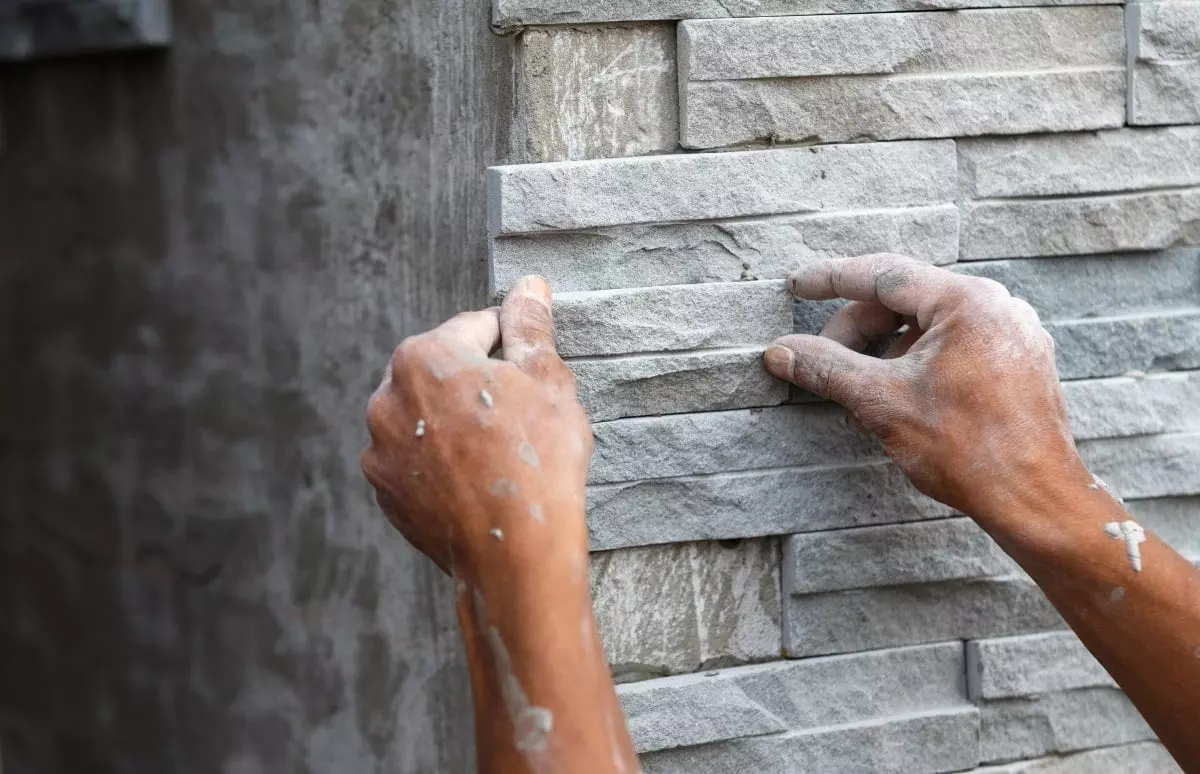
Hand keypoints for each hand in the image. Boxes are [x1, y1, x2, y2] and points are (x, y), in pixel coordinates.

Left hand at [362, 277, 592, 575]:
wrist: (515, 554)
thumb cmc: (538, 460)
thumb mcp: (548, 380)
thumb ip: (530, 327)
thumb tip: (529, 286)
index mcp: (424, 356)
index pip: (475, 328)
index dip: (512, 348)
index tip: (533, 374)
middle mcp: (386, 397)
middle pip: (442, 372)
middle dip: (477, 385)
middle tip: (521, 418)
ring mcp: (380, 449)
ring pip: (426, 417)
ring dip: (455, 424)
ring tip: (499, 454)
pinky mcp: (385, 492)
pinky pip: (415, 461)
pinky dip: (441, 464)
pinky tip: (477, 482)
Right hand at [764, 253, 1087, 526]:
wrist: (1035, 499)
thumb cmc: (969, 449)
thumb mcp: (882, 402)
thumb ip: (827, 367)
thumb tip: (781, 351)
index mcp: (968, 302)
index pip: (884, 275)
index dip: (832, 279)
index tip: (797, 285)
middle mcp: (997, 306)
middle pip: (906, 300)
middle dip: (857, 328)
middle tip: (821, 361)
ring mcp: (1012, 334)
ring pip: (928, 325)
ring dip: (885, 348)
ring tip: (859, 387)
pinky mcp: (1017, 362)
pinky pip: (954, 344)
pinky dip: (916, 360)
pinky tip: (895, 394)